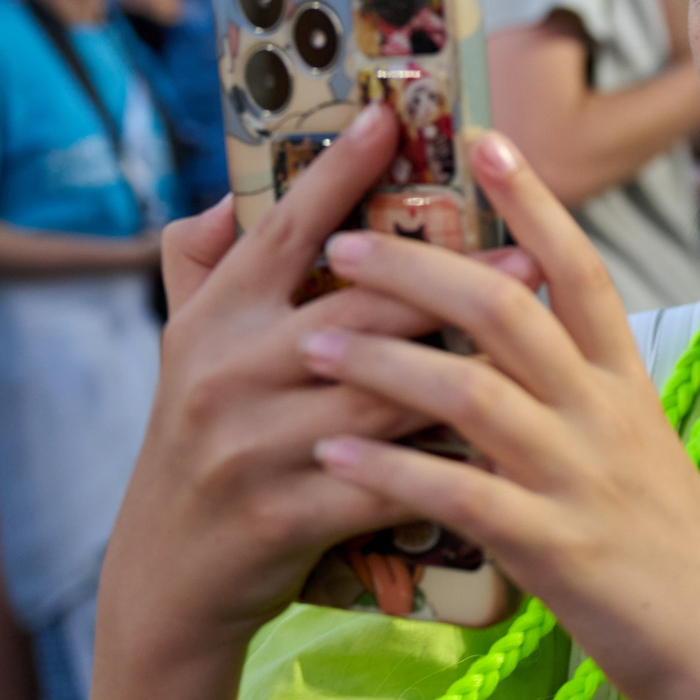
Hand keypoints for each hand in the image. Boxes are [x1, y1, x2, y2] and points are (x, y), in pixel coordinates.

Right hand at [99, 105, 545, 661]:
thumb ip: (199, 268)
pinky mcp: (284, 514)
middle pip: (355, 309)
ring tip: (534, 330)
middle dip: (444, 276)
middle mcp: (228, 373)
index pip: (283, 231)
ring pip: (383, 392)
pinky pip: (384, 477)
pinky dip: (443, 458)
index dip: (337, 174)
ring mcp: (254, 446)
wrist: (165, 581)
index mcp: (213, 320)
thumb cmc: (197, 446)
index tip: (390, 118)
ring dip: (465, 362)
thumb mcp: (182, 350)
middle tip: (522, 251)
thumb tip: (227, 195)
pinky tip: (505, 438)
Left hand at [301, 131, 699, 699]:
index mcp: (625, 384)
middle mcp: (604, 414)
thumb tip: (521, 341)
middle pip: (507, 309)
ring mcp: (579, 477)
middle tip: (340, 241)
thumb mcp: (638, 448)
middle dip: (418, 266)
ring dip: (383, 359)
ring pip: (474, 392)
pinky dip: (390, 471)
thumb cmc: (671, 547)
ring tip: (306, 340)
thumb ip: (580, 394)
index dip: (532, 201)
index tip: (481, 139)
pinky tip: (332, 457)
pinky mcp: (555, 548)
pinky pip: (460, 496)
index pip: (579, 269)